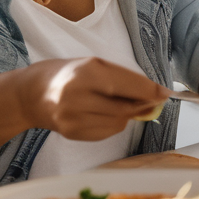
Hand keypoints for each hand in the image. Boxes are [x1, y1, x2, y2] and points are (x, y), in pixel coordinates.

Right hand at [16, 57, 168, 140]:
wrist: (32, 94)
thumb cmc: (67, 74)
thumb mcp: (94, 65)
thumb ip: (123, 79)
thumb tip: (154, 95)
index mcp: (86, 73)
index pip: (128, 85)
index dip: (150, 91)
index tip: (165, 94)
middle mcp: (79, 97)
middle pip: (126, 108)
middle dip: (143, 105)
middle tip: (151, 100)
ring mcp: (74, 118)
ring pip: (119, 122)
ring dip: (127, 114)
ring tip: (114, 103)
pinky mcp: (73, 134)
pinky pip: (107, 132)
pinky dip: (113, 124)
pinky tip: (101, 113)